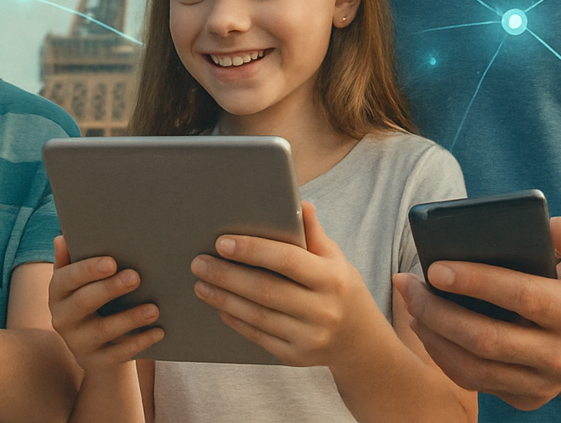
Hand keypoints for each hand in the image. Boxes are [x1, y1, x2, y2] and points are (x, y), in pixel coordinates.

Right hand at [47, 235, 162, 369]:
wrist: (92, 345)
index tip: (112, 261)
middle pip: (84, 302)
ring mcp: (78, 343)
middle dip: (110, 289)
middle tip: (136, 276)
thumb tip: (62, 239)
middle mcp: (62, 319)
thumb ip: (73, 260)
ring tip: (154, 308)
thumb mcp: (79, 282)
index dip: (88, 270)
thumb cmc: (90, 299)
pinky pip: (119, 353)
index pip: (67, 278)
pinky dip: (140, 342)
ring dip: (130, 318)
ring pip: (103, 330)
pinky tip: (158, 331)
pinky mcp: (96, 362)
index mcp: (57, 293)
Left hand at [190, 201, 385, 367]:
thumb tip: (300, 203)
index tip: (221, 242)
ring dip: (223, 298)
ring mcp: (310, 337)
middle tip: (199, 262)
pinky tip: (220, 306)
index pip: (286, 259)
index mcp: (332, 278)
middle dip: (226, 275)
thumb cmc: (341, 290)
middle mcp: (323, 310)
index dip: (252, 250)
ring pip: (257, 316)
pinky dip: (236, 320)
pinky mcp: (296, 357)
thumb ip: (314, 234)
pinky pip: (259, 337)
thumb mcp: (336, 259)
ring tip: (201, 283)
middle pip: (265, 290)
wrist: (362, 343)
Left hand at [393, 215, 560, 409]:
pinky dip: (442, 354)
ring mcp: (545, 384)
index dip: (476, 282)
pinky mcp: (527, 397)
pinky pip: (474, 381)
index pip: (523, 296)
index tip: (436, 267)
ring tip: (410, 300)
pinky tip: (425, 324)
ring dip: (432, 333)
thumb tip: (555, 231)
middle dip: (437, 310)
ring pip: (473, 368)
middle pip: (487, 340)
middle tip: (408, 282)